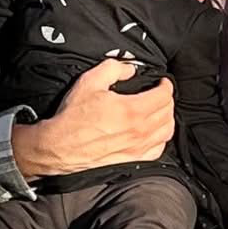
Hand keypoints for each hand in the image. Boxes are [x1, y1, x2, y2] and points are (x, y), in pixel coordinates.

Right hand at [11, 59, 173, 177]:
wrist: (59, 146)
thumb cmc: (73, 117)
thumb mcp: (89, 82)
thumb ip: (113, 69)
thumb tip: (129, 70)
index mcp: (132, 110)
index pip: (163, 95)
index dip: (165, 85)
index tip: (162, 82)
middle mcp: (139, 130)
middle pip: (168, 112)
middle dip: (167, 99)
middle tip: (160, 93)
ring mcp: (137, 147)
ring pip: (167, 131)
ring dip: (167, 118)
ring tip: (160, 111)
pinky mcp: (132, 159)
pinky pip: (158, 149)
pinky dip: (161, 138)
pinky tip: (154, 132)